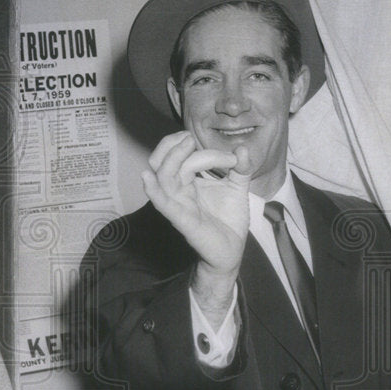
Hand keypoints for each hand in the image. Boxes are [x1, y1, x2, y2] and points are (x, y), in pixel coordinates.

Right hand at [141, 131, 250, 277]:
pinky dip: (153, 191)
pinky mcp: (183, 221)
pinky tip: (147, 178)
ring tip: (188, 145)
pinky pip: (164, 205)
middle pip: (161, 162)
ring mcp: (179, 205)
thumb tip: (243, 148)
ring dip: (172, 158)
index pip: (182, 157)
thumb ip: (241, 168)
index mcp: (188, 182)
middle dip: (172, 145)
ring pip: (163, 177)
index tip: (231, 156)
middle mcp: (178, 191)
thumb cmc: (229, 220)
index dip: (202, 149)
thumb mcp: (238, 188)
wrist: (232, 250)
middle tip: (190, 138)